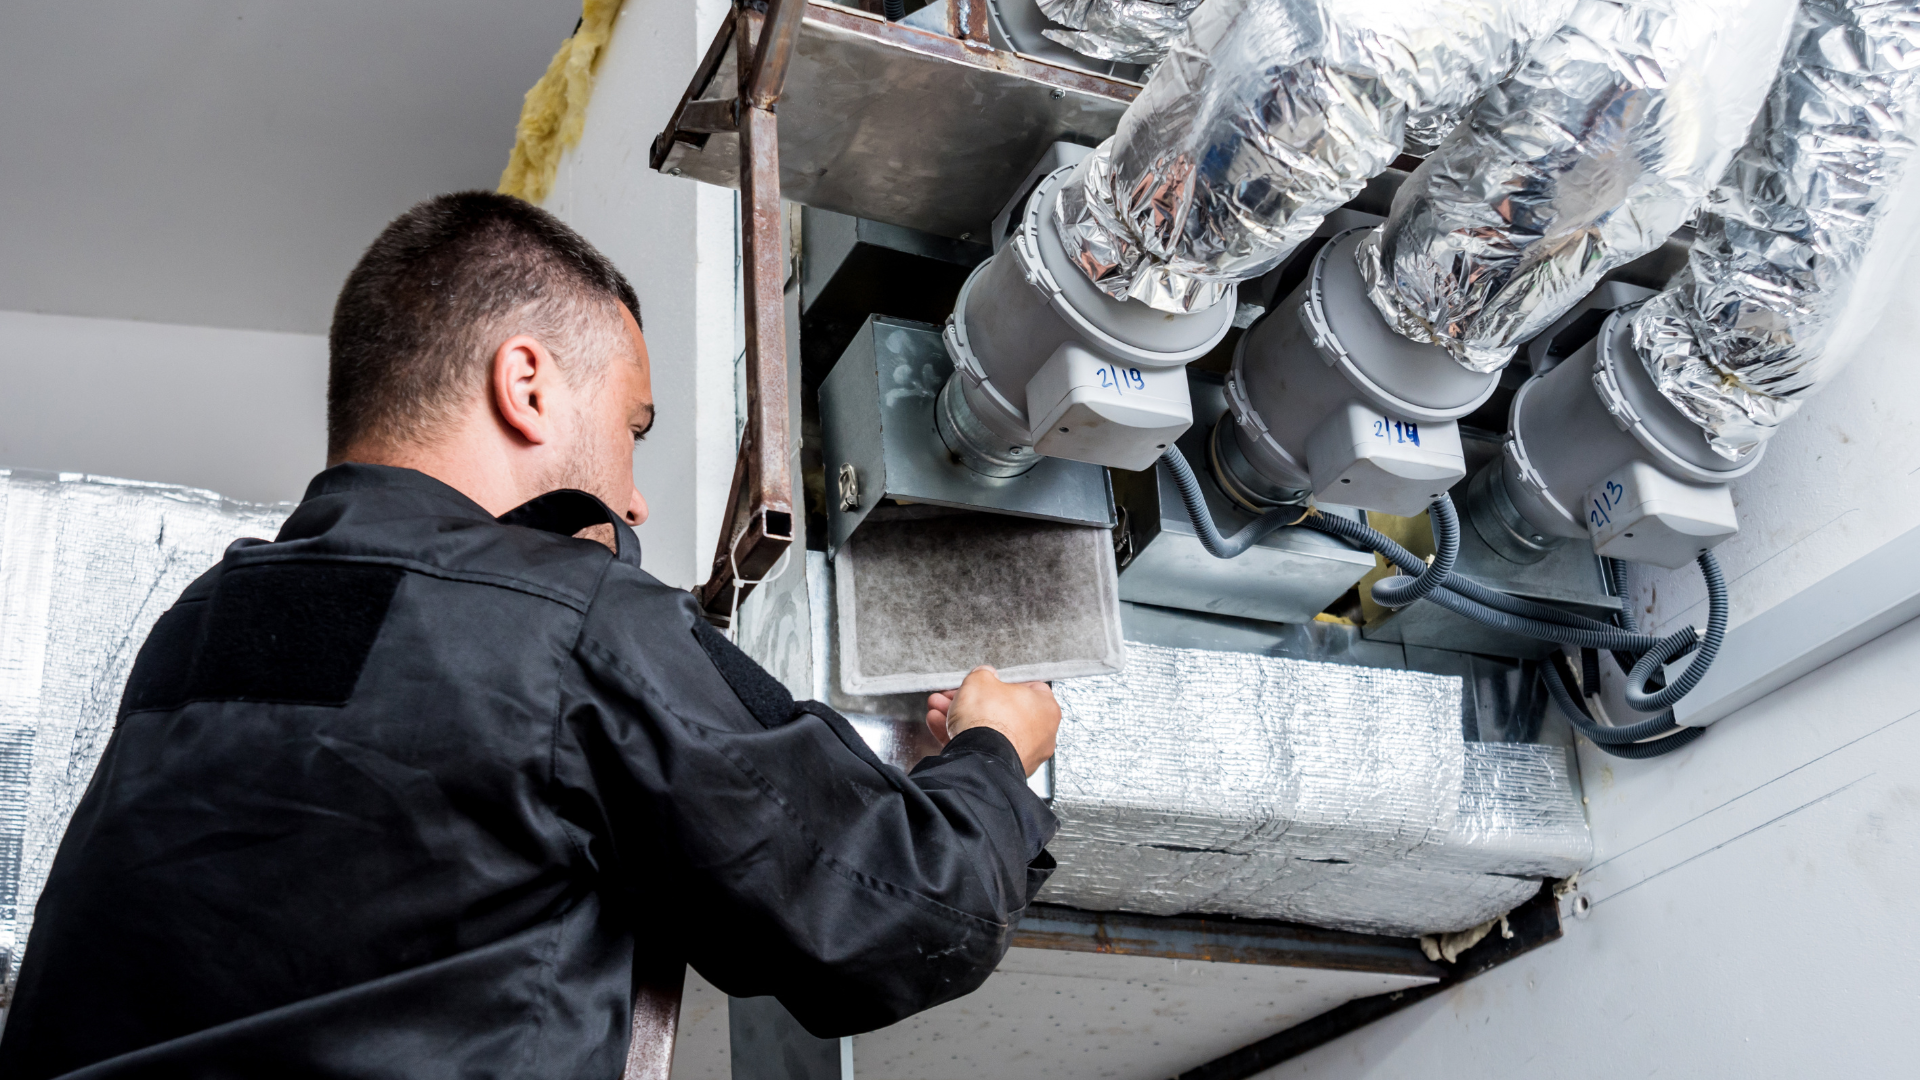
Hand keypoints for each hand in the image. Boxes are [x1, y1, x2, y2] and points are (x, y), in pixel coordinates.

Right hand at [926, 666, 1058, 776]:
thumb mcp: (980, 681)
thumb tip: (984, 675)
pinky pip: (982, 749)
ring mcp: (1022, 754)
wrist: (979, 760)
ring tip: (939, 708)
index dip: (1002, 682)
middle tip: (956, 695)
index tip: (985, 681)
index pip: (1028, 687)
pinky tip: (939, 726)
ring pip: (989, 730)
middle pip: (1002, 710)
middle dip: (973, 701)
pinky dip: (962, 738)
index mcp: (1045, 707)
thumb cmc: (991, 719)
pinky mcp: (1003, 770)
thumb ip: (983, 674)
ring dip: (962, 718)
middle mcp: (1040, 734)